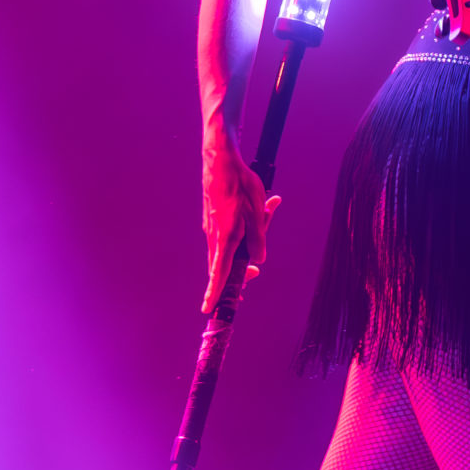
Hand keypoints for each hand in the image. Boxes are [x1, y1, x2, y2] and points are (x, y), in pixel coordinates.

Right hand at [200, 124, 278, 312]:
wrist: (220, 160)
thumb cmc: (240, 184)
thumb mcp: (257, 211)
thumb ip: (258, 237)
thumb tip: (258, 260)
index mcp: (225, 237)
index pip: (219, 272)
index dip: (215, 292)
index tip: (207, 310)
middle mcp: (214, 236)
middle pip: (223, 265)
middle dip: (237, 275)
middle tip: (254, 275)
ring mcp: (211, 228)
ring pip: (225, 250)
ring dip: (241, 251)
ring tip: (262, 226)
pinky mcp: (212, 220)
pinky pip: (223, 238)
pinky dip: (237, 238)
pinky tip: (252, 216)